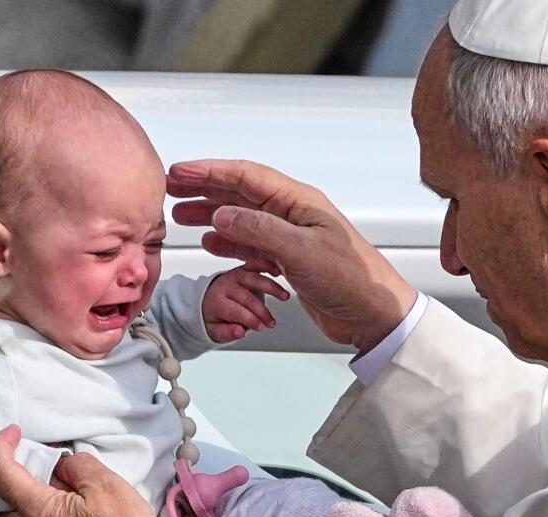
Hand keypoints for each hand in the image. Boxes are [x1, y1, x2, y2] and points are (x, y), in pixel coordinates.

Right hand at [168, 159, 417, 352]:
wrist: (374, 314)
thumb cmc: (352, 279)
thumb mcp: (302, 251)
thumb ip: (260, 231)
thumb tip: (222, 214)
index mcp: (300, 202)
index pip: (247, 177)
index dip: (210, 171)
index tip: (180, 172)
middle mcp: (293, 215)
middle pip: (241, 193)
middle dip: (205, 189)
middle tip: (172, 189)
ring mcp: (291, 237)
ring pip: (242, 218)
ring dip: (212, 215)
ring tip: (182, 215)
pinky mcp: (290, 260)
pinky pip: (251, 244)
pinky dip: (229, 242)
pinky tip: (212, 242)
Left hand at [202, 261, 290, 342]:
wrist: (212, 299)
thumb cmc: (216, 316)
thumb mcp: (215, 330)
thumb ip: (227, 333)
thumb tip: (240, 332)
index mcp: (216, 301)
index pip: (234, 311)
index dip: (249, 320)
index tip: (260, 327)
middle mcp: (225, 285)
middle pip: (246, 297)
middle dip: (261, 311)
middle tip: (271, 323)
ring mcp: (235, 275)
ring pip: (254, 279)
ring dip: (272, 287)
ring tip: (285, 297)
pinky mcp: (244, 269)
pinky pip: (256, 264)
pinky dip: (267, 265)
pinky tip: (278, 271)